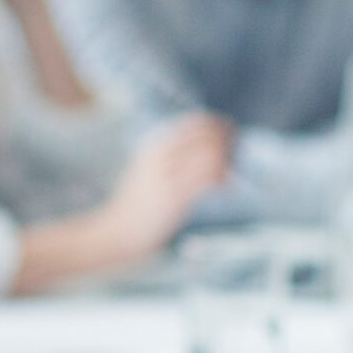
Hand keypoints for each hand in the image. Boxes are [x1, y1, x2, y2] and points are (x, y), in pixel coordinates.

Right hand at [96, 114, 234, 259]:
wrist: (118, 230)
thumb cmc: (138, 202)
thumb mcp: (150, 169)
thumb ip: (172, 156)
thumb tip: (205, 149)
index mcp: (156, 146)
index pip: (195, 122)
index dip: (217, 126)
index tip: (229, 137)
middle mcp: (162, 155)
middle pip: (206, 135)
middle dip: (227, 142)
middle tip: (234, 156)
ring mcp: (168, 174)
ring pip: (210, 154)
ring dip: (225, 162)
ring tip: (225, 176)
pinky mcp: (175, 196)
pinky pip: (207, 179)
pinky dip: (220, 179)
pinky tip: (223, 187)